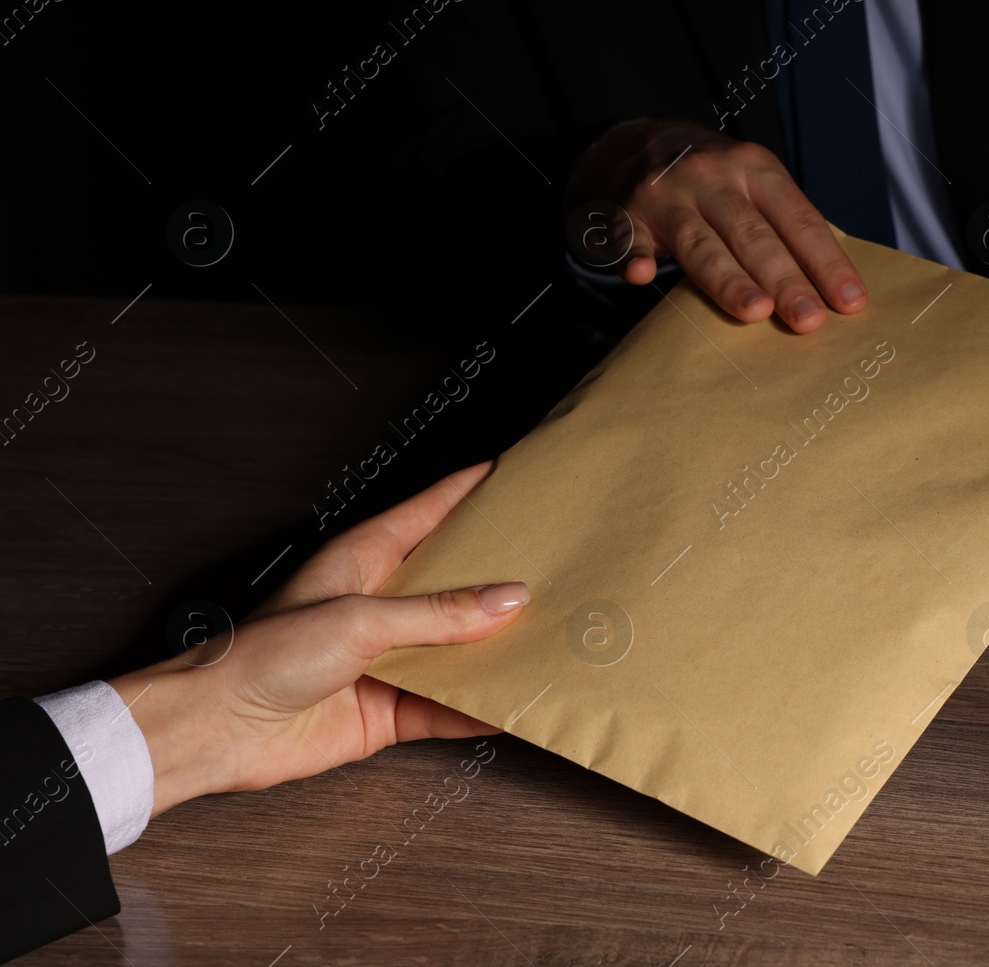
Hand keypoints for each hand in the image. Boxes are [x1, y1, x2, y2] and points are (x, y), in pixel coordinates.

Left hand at [109, 462, 528, 816]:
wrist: (217, 729)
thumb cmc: (262, 655)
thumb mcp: (359, 619)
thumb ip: (437, 613)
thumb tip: (507, 599)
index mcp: (366, 559)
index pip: (429, 512)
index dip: (469, 490)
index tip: (514, 473)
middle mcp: (381, 605)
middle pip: (455, 583)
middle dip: (502, 576)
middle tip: (557, 564)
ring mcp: (388, 658)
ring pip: (459, 648)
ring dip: (498, 649)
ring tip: (552, 639)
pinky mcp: (389, 708)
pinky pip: (447, 706)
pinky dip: (480, 709)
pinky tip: (513, 705)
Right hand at [566, 117, 866, 332]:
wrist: (629, 141)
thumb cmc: (709, 177)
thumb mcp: (752, 180)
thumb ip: (784, 224)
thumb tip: (832, 287)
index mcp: (755, 168)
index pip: (798, 219)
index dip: (825, 261)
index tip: (849, 302)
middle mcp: (712, 177)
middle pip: (753, 234)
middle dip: (784, 278)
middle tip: (809, 318)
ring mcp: (665, 194)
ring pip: (700, 242)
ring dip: (727, 277)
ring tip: (755, 311)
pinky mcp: (624, 213)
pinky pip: (630, 238)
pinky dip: (635, 255)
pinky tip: (642, 274)